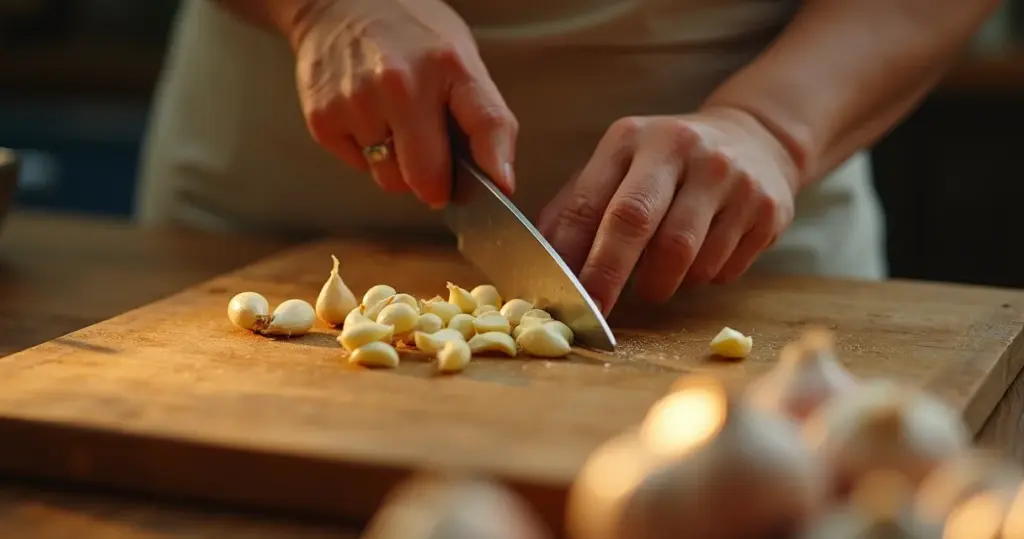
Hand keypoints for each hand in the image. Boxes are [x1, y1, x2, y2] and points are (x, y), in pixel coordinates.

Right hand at [288, 0, 516, 206]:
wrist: (336, 4)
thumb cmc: (407, 33)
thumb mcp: (458, 54)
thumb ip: (480, 111)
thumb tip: (497, 175)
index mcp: (448, 63)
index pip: (486, 123)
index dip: (495, 164)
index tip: (500, 188)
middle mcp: (401, 84)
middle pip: (427, 178)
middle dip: (436, 185)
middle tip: (435, 168)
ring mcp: (358, 103)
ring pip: (390, 180)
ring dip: (398, 168)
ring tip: (395, 127)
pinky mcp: (324, 119)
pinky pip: (359, 166)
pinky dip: (366, 153)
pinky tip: (367, 118)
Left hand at [537, 107, 799, 314]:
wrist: (756, 138)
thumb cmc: (667, 166)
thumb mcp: (619, 166)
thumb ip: (577, 207)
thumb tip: (543, 263)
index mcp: (631, 138)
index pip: (590, 202)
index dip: (571, 256)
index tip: (561, 296)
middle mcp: (680, 148)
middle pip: (634, 221)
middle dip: (608, 275)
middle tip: (598, 311)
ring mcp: (729, 177)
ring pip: (684, 255)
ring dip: (663, 284)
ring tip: (657, 281)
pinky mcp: (767, 207)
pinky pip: (723, 267)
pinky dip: (703, 279)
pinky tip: (699, 262)